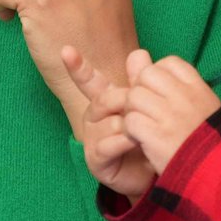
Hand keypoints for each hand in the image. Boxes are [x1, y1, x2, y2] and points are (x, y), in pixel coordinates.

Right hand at [63, 44, 155, 199]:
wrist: (155, 170)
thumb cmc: (149, 136)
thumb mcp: (147, 107)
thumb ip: (141, 82)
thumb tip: (140, 54)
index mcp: (104, 101)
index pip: (88, 80)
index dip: (77, 67)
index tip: (66, 50)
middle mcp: (93, 118)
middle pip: (104, 99)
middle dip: (127, 102)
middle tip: (146, 110)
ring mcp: (91, 138)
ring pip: (109, 122)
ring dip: (130, 126)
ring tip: (145, 133)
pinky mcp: (95, 159)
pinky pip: (107, 144)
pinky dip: (124, 142)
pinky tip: (135, 141)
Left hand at [124, 53, 220, 177]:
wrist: (215, 173)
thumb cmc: (204, 138)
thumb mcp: (196, 103)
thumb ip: (167, 79)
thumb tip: (136, 55)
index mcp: (198, 87)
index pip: (168, 63)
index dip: (158, 77)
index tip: (162, 96)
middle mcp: (184, 97)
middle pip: (146, 76)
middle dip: (141, 91)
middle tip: (147, 112)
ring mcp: (170, 115)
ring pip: (134, 96)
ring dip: (133, 112)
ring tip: (144, 127)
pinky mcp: (156, 135)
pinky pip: (130, 121)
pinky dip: (131, 131)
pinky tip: (141, 140)